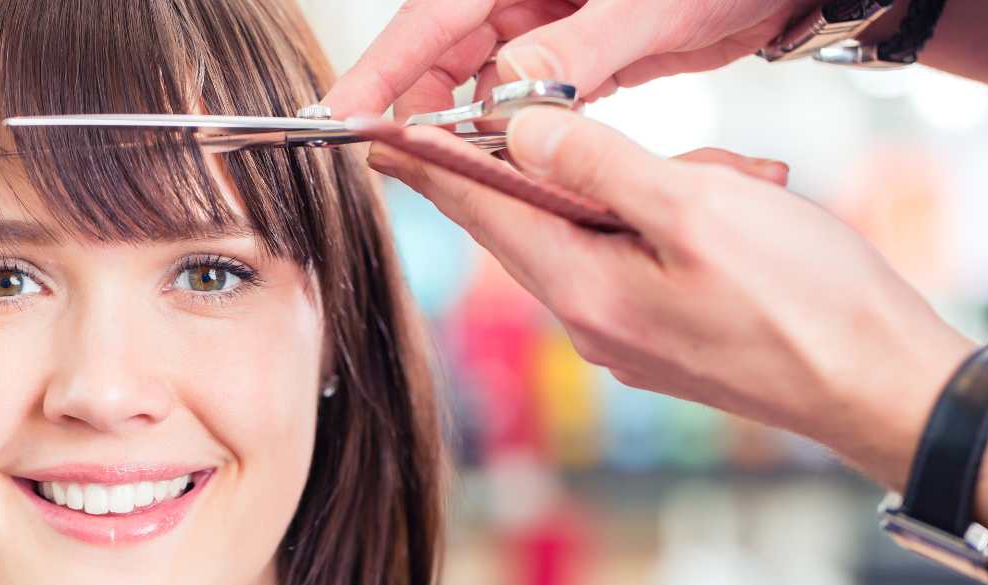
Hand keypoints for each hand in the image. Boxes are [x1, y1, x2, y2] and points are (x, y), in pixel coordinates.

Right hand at [322, 0, 820, 117]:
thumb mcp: (647, 5)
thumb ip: (574, 49)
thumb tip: (502, 96)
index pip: (432, 15)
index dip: (382, 67)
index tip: (341, 114)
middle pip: (446, 53)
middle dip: (427, 106)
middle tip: (419, 158)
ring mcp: (552, 20)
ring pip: (486, 82)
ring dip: (478, 127)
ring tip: (475, 166)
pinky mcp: (581, 52)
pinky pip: (529, 95)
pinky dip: (521, 128)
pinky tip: (522, 156)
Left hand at [368, 107, 976, 487]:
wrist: (879, 386)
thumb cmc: (803, 302)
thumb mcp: (694, 208)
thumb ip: (597, 165)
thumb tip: (517, 133)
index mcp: (580, 289)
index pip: (479, 211)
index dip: (427, 164)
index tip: (380, 133)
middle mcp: (587, 319)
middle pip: (532, 220)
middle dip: (571, 166)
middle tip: (622, 141)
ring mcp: (624, 333)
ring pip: (594, 232)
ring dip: (644, 191)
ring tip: (731, 191)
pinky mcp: (660, 334)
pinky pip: (632, 258)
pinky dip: (667, 221)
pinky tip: (727, 215)